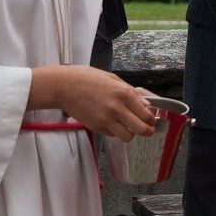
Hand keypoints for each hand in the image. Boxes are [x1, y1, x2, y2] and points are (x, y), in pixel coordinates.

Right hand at [31, 66, 157, 139]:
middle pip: (141, 129)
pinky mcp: (96, 127)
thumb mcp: (114, 79)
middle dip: (147, 131)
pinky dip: (115, 132)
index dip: (152, 119)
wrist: (64, 86)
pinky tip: (111, 122)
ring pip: (128, 137)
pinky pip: (113, 135)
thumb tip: (147, 105)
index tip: (151, 119)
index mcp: (124, 93)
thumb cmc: (88, 79)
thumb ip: (132, 93)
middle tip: (147, 129)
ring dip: (130, 134)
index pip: (147, 114)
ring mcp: (106, 119)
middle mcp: (117, 108)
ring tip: (128, 127)